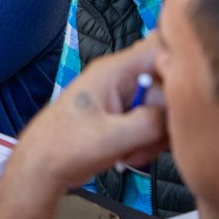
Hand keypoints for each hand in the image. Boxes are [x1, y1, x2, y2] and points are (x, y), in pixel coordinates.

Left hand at [14, 37, 168, 191]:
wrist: (41, 167)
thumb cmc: (63, 147)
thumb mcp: (110, 136)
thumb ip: (150, 122)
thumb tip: (176, 116)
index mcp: (112, 71)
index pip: (160, 51)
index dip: (177, 74)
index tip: (174, 105)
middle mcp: (119, 79)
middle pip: (168, 87)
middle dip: (164, 119)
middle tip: (146, 142)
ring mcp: (122, 99)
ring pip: (163, 110)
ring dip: (155, 137)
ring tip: (130, 152)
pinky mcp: (124, 117)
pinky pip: (152, 125)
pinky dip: (147, 144)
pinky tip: (128, 155)